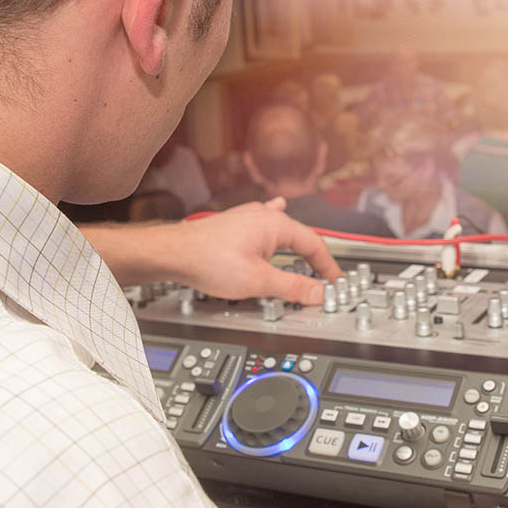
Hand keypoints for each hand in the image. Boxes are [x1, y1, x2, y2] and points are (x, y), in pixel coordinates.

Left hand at [175, 198, 341, 303]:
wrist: (172, 253)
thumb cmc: (207, 261)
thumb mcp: (258, 281)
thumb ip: (292, 287)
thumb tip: (318, 293)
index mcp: (276, 225)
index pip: (315, 245)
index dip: (329, 267)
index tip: (336, 282)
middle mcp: (265, 216)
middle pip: (301, 236)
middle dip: (315, 257)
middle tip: (324, 277)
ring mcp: (249, 217)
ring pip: (284, 229)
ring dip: (298, 243)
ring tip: (309, 251)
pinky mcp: (236, 223)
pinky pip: (266, 222)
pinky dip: (277, 228)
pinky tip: (274, 215)